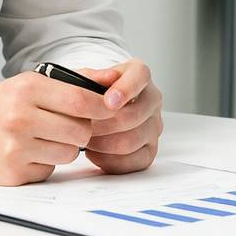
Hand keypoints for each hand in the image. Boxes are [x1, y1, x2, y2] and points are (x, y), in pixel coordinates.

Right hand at [0, 69, 116, 185]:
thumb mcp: (24, 84)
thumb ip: (70, 81)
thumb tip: (113, 78)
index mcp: (25, 89)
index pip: (81, 100)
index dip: (102, 107)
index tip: (110, 110)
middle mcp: (19, 117)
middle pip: (80, 130)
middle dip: (83, 130)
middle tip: (69, 126)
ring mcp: (15, 148)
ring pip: (69, 153)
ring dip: (64, 148)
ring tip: (42, 139)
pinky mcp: (12, 174)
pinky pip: (49, 169)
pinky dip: (44, 163)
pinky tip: (25, 154)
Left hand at [77, 59, 162, 174]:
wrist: (98, 109)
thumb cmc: (94, 92)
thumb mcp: (87, 78)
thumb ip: (90, 77)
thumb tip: (101, 78)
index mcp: (139, 74)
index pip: (140, 77)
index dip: (125, 90)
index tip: (108, 102)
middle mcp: (152, 98)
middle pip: (133, 116)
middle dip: (102, 125)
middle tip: (81, 127)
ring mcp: (154, 125)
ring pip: (130, 141)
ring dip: (102, 144)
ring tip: (85, 139)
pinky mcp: (150, 149)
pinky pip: (133, 162)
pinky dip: (109, 160)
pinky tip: (95, 153)